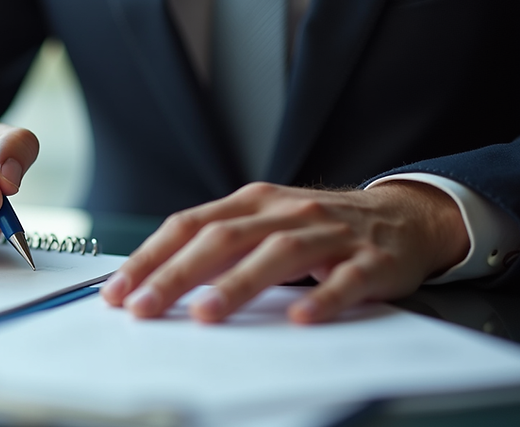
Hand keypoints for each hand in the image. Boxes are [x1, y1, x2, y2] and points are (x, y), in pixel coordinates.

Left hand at [101, 181, 468, 323]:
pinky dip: (322, 297)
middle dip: (177, 275)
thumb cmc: (316, 227)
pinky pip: (345, 279)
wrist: (402, 216)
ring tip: (206, 314)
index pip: (188, 225)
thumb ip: (218, 246)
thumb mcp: (263, 223)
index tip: (117, 292)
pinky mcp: (370, 259)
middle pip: (223, 238)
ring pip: (277, 254)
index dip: (150, 257)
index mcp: (251, 202)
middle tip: (145, 308)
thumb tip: (154, 282)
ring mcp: (328, 233)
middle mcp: (284, 211)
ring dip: (238, 284)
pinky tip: (300, 318)